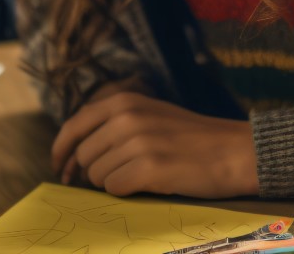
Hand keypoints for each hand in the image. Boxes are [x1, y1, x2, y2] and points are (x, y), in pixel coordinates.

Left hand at [50, 92, 259, 197]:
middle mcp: (127, 117)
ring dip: (114, 182)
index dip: (61, 150)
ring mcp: (138, 142)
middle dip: (94, 171)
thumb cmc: (192, 137)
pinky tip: (148, 184)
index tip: (59, 167)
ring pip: (97, 176)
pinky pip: (115, 189)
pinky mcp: (149, 168)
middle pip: (84, 156)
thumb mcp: (151, 113)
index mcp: (124, 101)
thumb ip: (115, 123)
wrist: (234, 150)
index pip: (74, 125)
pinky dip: (127, 192)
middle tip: (119, 176)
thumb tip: (75, 151)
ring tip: (142, 176)